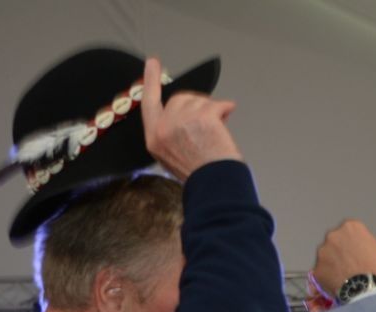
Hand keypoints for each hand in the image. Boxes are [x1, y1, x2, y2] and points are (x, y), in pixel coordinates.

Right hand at [140, 56, 241, 181]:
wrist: (213, 184)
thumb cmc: (199, 175)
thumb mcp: (171, 156)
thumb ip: (171, 132)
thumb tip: (185, 114)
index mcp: (154, 138)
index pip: (149, 103)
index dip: (151, 81)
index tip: (152, 64)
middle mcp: (164, 126)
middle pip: (180, 99)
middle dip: (197, 106)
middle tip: (207, 126)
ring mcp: (182, 119)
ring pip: (200, 100)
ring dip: (212, 111)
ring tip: (216, 133)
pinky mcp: (201, 116)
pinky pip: (217, 104)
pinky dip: (225, 109)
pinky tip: (226, 120)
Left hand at [311, 220, 375, 298]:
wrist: (368, 289)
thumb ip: (363, 245)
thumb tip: (359, 251)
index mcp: (351, 227)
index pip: (348, 230)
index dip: (352, 242)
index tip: (355, 251)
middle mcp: (334, 235)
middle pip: (334, 241)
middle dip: (338, 250)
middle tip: (348, 264)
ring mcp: (323, 252)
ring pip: (325, 256)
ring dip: (331, 263)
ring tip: (342, 276)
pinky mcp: (317, 268)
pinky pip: (321, 272)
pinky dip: (327, 277)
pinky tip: (336, 284)